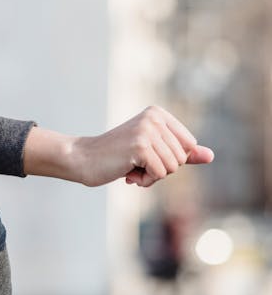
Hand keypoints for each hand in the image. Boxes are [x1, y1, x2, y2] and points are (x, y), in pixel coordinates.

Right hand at [70, 106, 213, 187]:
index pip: (189, 146)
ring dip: (152, 176)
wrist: (84, 159)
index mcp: (159, 114)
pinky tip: (127, 172)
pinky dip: (144, 180)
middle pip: (182, 158)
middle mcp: (154, 117)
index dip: (171, 159)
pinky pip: (159, 174)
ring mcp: (147, 130)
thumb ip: (183, 153)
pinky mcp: (140, 146)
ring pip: (172, 168)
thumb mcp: (154, 152)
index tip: (147, 155)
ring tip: (131, 167)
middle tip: (136, 163)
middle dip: (161, 169)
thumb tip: (211, 156)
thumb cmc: (118, 157)